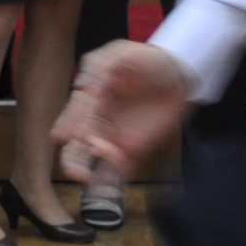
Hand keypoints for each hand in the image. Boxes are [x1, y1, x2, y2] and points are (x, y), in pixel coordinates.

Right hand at [55, 38, 192, 187]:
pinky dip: (108, 182)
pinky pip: (114, 170)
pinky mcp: (130, 152)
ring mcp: (111, 137)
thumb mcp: (119, 54)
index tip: (66, 137)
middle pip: (75, 142)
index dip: (70, 124)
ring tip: (88, 177)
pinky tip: (104, 192)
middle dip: (73, 157)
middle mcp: (95, 120)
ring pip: (90, 159)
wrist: (180, 74)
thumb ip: (99, 70)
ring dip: (87, 169)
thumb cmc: (147, 59)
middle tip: (76, 168)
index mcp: (89, 96)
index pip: (76, 113)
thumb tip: (81, 90)